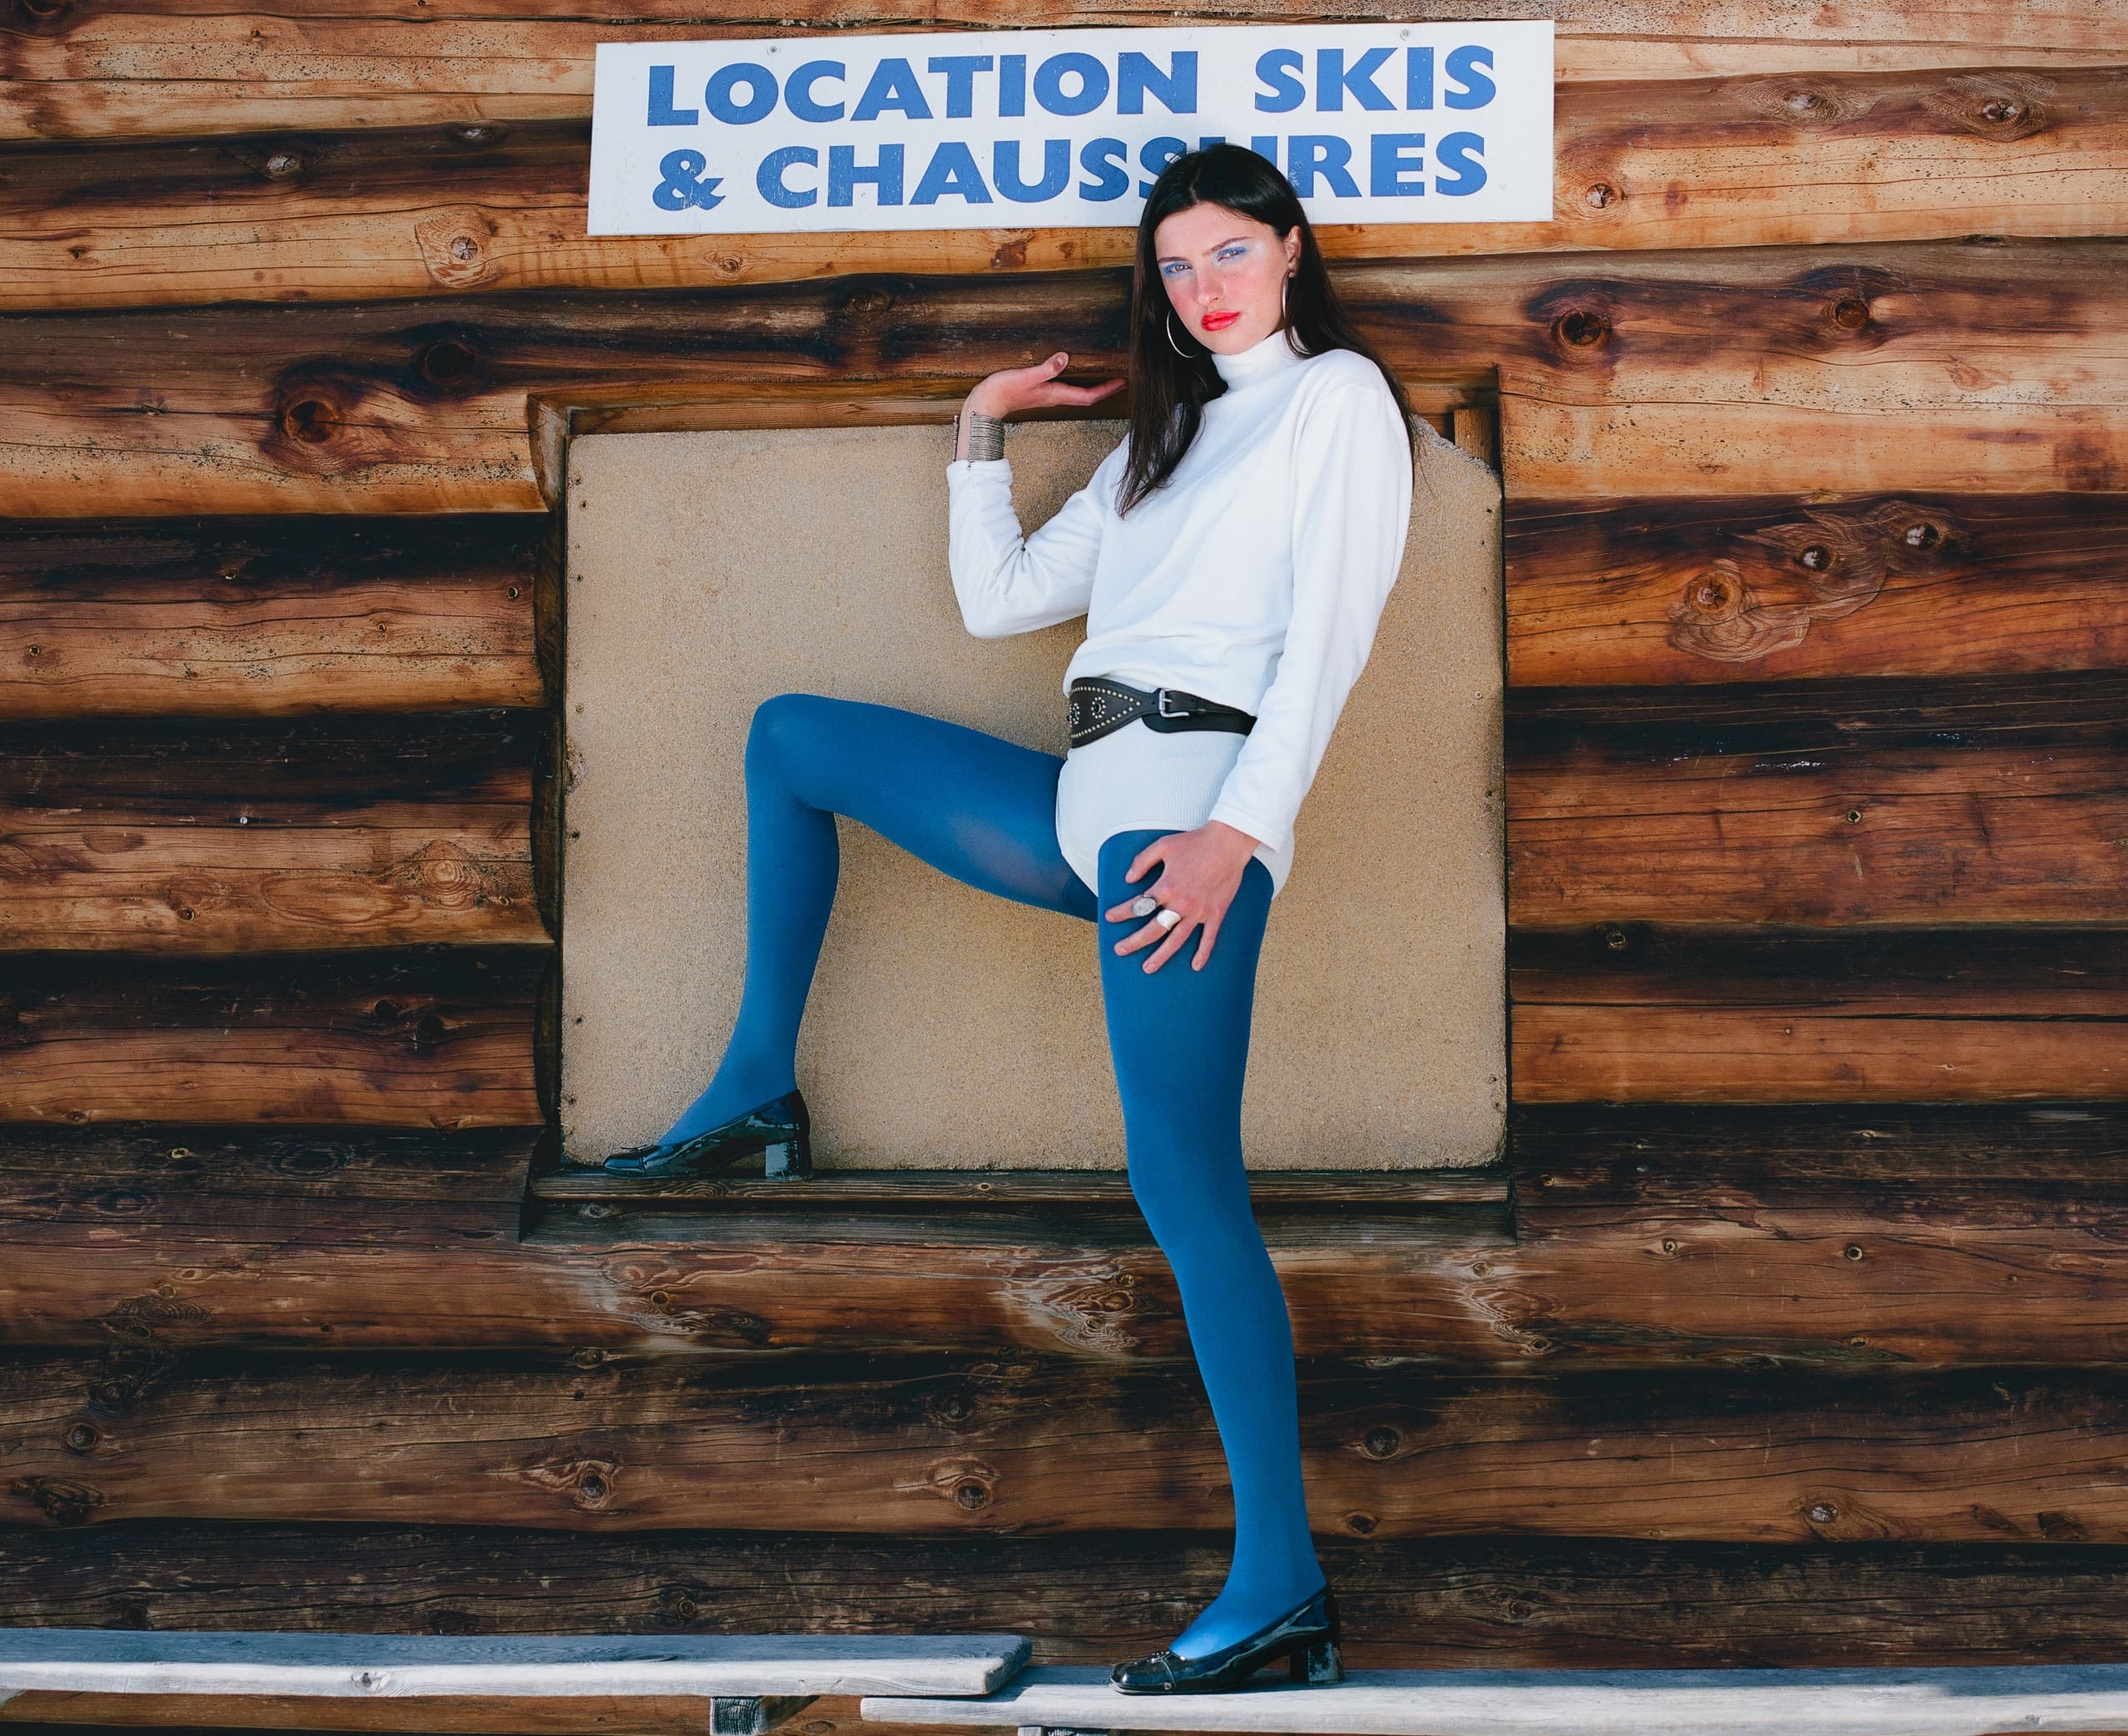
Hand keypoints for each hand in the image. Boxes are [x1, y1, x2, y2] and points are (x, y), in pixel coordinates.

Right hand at [965, 351, 1125, 428]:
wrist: (985, 404)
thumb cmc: (1003, 392)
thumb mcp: (1026, 376)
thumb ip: (1046, 368)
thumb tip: (1065, 358)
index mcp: (1055, 394)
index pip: (1087, 395)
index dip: (1106, 389)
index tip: (1122, 382)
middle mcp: (1054, 396)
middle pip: (1086, 395)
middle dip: (1104, 389)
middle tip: (1120, 380)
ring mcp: (1046, 395)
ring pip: (1075, 392)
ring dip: (1091, 386)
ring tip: (1103, 376)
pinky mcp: (1038, 391)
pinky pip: (1063, 387)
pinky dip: (1075, 381)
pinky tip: (1073, 373)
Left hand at [1103, 821, 1261, 972]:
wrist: (1228, 843)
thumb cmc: (1195, 842)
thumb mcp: (1163, 845)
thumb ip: (1142, 861)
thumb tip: (1128, 878)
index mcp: (1166, 886)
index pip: (1137, 906)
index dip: (1120, 913)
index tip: (1109, 918)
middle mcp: (1181, 903)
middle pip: (1153, 930)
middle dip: (1133, 943)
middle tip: (1120, 950)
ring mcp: (1199, 911)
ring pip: (1176, 940)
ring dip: (1161, 956)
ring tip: (1148, 968)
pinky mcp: (1216, 913)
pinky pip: (1208, 938)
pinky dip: (1202, 953)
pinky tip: (1195, 966)